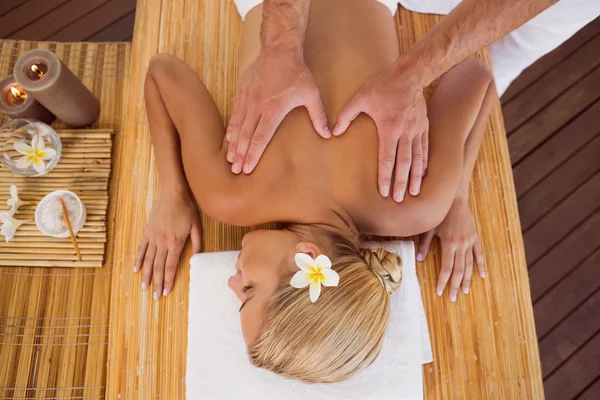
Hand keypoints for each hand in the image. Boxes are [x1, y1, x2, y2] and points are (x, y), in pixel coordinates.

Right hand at [134, 193, 201, 298]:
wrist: (173, 194)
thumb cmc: (187, 209)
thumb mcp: (197, 226)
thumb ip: (197, 243)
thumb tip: (197, 258)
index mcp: (176, 243)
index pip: (171, 267)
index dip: (168, 280)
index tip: (166, 292)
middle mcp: (162, 243)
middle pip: (159, 267)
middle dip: (157, 283)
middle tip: (154, 296)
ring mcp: (153, 237)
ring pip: (149, 260)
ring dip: (146, 275)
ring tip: (144, 287)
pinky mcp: (147, 231)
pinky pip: (141, 248)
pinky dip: (138, 260)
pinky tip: (136, 269)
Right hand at [226, 49, 329, 173]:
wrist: (279, 50)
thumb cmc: (297, 73)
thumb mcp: (311, 95)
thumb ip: (318, 116)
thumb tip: (328, 135)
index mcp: (273, 110)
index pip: (261, 138)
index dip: (254, 154)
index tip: (248, 168)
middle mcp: (257, 107)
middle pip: (246, 136)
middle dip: (240, 155)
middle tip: (236, 170)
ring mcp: (248, 99)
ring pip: (238, 126)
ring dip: (233, 144)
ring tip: (230, 159)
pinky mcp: (242, 92)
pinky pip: (235, 114)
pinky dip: (232, 128)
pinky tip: (229, 138)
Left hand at [333, 62, 428, 201]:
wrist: (410, 73)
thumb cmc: (383, 85)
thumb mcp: (360, 97)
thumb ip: (345, 115)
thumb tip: (333, 132)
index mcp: (389, 128)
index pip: (387, 159)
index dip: (385, 177)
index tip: (384, 192)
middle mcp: (405, 132)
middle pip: (403, 163)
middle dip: (401, 183)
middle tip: (399, 199)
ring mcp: (417, 129)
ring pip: (417, 158)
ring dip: (415, 177)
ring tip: (414, 192)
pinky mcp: (424, 126)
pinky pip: (425, 148)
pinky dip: (424, 162)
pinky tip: (424, 174)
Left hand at [417, 198, 484, 301]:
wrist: (455, 199)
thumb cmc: (440, 213)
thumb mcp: (429, 228)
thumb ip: (425, 245)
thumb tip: (419, 259)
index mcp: (449, 244)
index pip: (446, 268)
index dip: (443, 281)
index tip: (440, 291)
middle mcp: (461, 245)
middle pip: (459, 270)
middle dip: (455, 285)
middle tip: (453, 298)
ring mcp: (470, 242)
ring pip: (470, 265)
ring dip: (467, 279)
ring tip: (465, 291)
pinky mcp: (475, 237)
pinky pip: (479, 254)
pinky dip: (481, 266)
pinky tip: (482, 276)